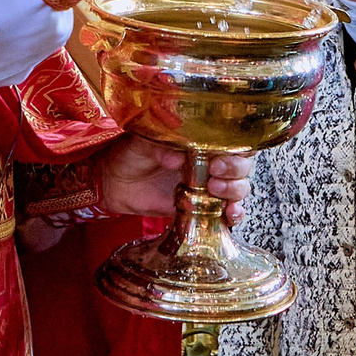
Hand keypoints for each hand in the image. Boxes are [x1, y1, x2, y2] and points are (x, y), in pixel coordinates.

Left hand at [93, 135, 251, 220]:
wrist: (114, 183)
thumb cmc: (129, 155)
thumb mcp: (141, 143)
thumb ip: (160, 146)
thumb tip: (178, 156)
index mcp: (200, 142)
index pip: (234, 141)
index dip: (236, 147)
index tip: (220, 155)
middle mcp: (210, 163)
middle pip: (242, 166)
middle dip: (235, 170)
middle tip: (214, 173)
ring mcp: (208, 187)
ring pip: (239, 188)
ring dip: (234, 191)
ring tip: (215, 191)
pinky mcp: (202, 208)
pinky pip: (226, 213)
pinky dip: (234, 215)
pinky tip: (229, 215)